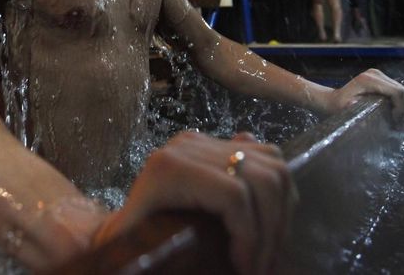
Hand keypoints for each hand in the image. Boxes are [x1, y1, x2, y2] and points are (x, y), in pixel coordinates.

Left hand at [93, 131, 295, 274]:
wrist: (122, 225)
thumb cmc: (129, 244)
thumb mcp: (137, 249)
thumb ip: (153, 255)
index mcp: (169, 169)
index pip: (234, 195)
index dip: (250, 236)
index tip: (246, 270)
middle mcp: (190, 146)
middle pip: (262, 178)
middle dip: (272, 228)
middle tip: (263, 266)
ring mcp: (207, 141)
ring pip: (273, 164)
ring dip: (281, 211)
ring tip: (269, 247)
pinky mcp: (218, 143)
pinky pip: (267, 154)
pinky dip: (278, 188)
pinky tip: (268, 219)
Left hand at [323, 68, 403, 126]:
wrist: (332, 99)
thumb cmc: (337, 107)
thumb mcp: (346, 110)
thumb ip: (358, 110)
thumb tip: (375, 113)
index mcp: (369, 80)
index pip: (397, 92)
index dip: (401, 109)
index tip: (396, 123)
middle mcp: (376, 74)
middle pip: (403, 91)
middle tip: (398, 124)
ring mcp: (379, 75)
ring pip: (403, 91)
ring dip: (403, 107)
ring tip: (396, 121)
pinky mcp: (381, 79)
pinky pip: (397, 91)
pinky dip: (399, 103)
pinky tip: (393, 114)